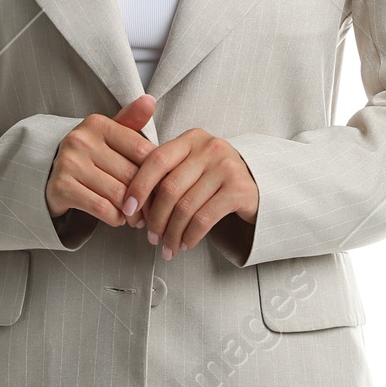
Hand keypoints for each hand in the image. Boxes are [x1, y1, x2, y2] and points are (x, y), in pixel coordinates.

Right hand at [45, 96, 156, 224]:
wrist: (50, 176)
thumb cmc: (91, 156)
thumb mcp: (110, 136)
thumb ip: (131, 121)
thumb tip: (150, 100)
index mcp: (97, 124)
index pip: (140, 149)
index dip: (157, 172)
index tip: (163, 187)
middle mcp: (80, 140)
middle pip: (130, 174)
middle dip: (147, 196)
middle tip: (154, 208)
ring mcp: (68, 163)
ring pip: (118, 193)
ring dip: (133, 211)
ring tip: (138, 217)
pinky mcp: (60, 187)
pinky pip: (101, 208)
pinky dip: (115, 217)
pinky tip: (119, 218)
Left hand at [121, 128, 258, 258]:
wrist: (257, 183)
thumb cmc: (214, 177)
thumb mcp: (191, 164)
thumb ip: (165, 173)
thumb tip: (132, 204)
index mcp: (191, 139)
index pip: (156, 160)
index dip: (138, 186)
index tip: (128, 209)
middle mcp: (210, 147)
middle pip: (170, 188)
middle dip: (156, 218)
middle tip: (151, 237)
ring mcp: (226, 167)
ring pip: (186, 207)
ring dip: (172, 233)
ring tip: (167, 247)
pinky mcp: (239, 189)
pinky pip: (204, 219)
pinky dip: (190, 236)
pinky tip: (185, 244)